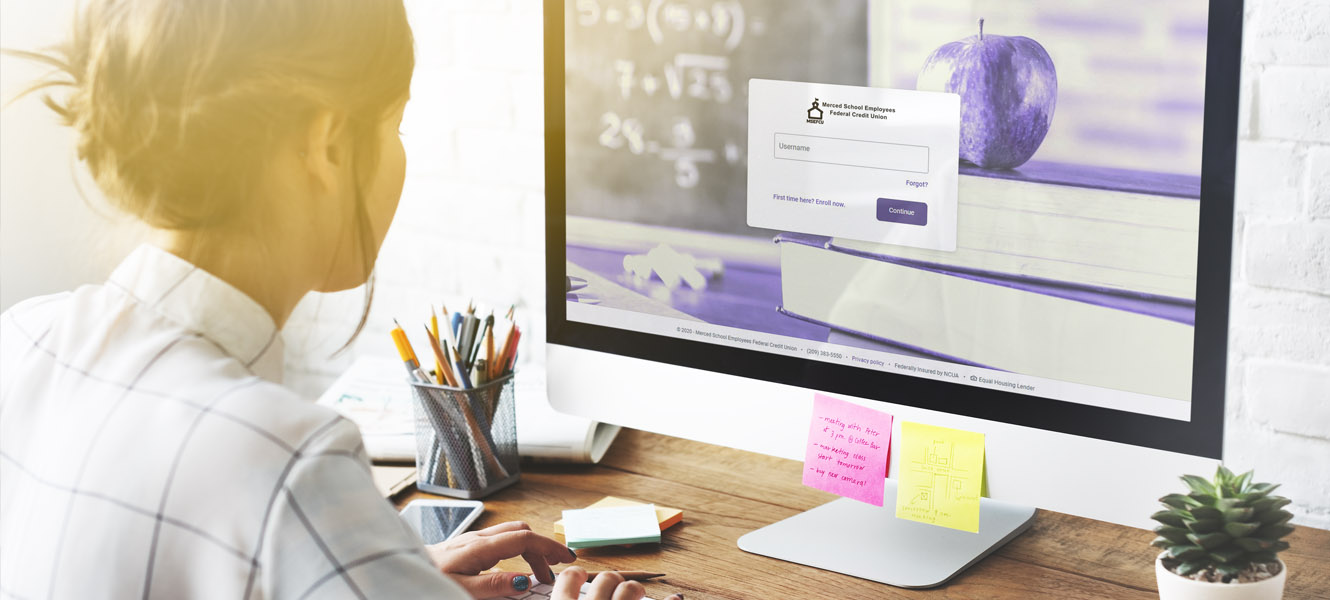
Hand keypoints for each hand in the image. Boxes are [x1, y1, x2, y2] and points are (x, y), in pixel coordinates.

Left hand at [426, 521, 575, 597]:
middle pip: (522, 532)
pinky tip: (514, 568)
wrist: (404, 570)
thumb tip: (524, 581)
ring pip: (511, 533)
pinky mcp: (467, 544)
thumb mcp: (463, 589)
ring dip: (530, 548)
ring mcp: (472, 539)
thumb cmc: (430, 579)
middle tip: (554, 571)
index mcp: (480, 547)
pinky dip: (516, 550)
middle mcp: (478, 538)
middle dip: (543, 548)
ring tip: (538, 573)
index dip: (549, 547)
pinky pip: (500, 540)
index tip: (566, 559)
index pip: (525, 538)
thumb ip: (494, 585)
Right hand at [552, 567, 683, 599]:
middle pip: (605, 578)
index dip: (574, 575)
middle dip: (611, 580)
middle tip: (615, 587)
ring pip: (630, 588)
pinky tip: (676, 599)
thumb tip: (549, 591)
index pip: (568, 578)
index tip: (577, 576)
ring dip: (635, 587)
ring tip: (636, 592)